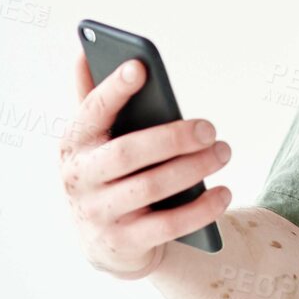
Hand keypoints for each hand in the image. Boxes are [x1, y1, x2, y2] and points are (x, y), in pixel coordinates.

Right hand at [59, 45, 232, 279]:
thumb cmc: (107, 174)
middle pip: (128, 153)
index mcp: (74, 144)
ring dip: (193, 168)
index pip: (92, 112)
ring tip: (223, 151)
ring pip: (151, 188)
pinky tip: (224, 192)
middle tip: (210, 128)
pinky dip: (200, 209)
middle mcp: (80, 179)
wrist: (105, 243)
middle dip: (173, 137)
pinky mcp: (124, 244)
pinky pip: (168, 227)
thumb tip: (83, 54)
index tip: (140, 66)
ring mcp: (99, 214)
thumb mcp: (93, 141)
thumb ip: (92, 100)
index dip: (114, 89)